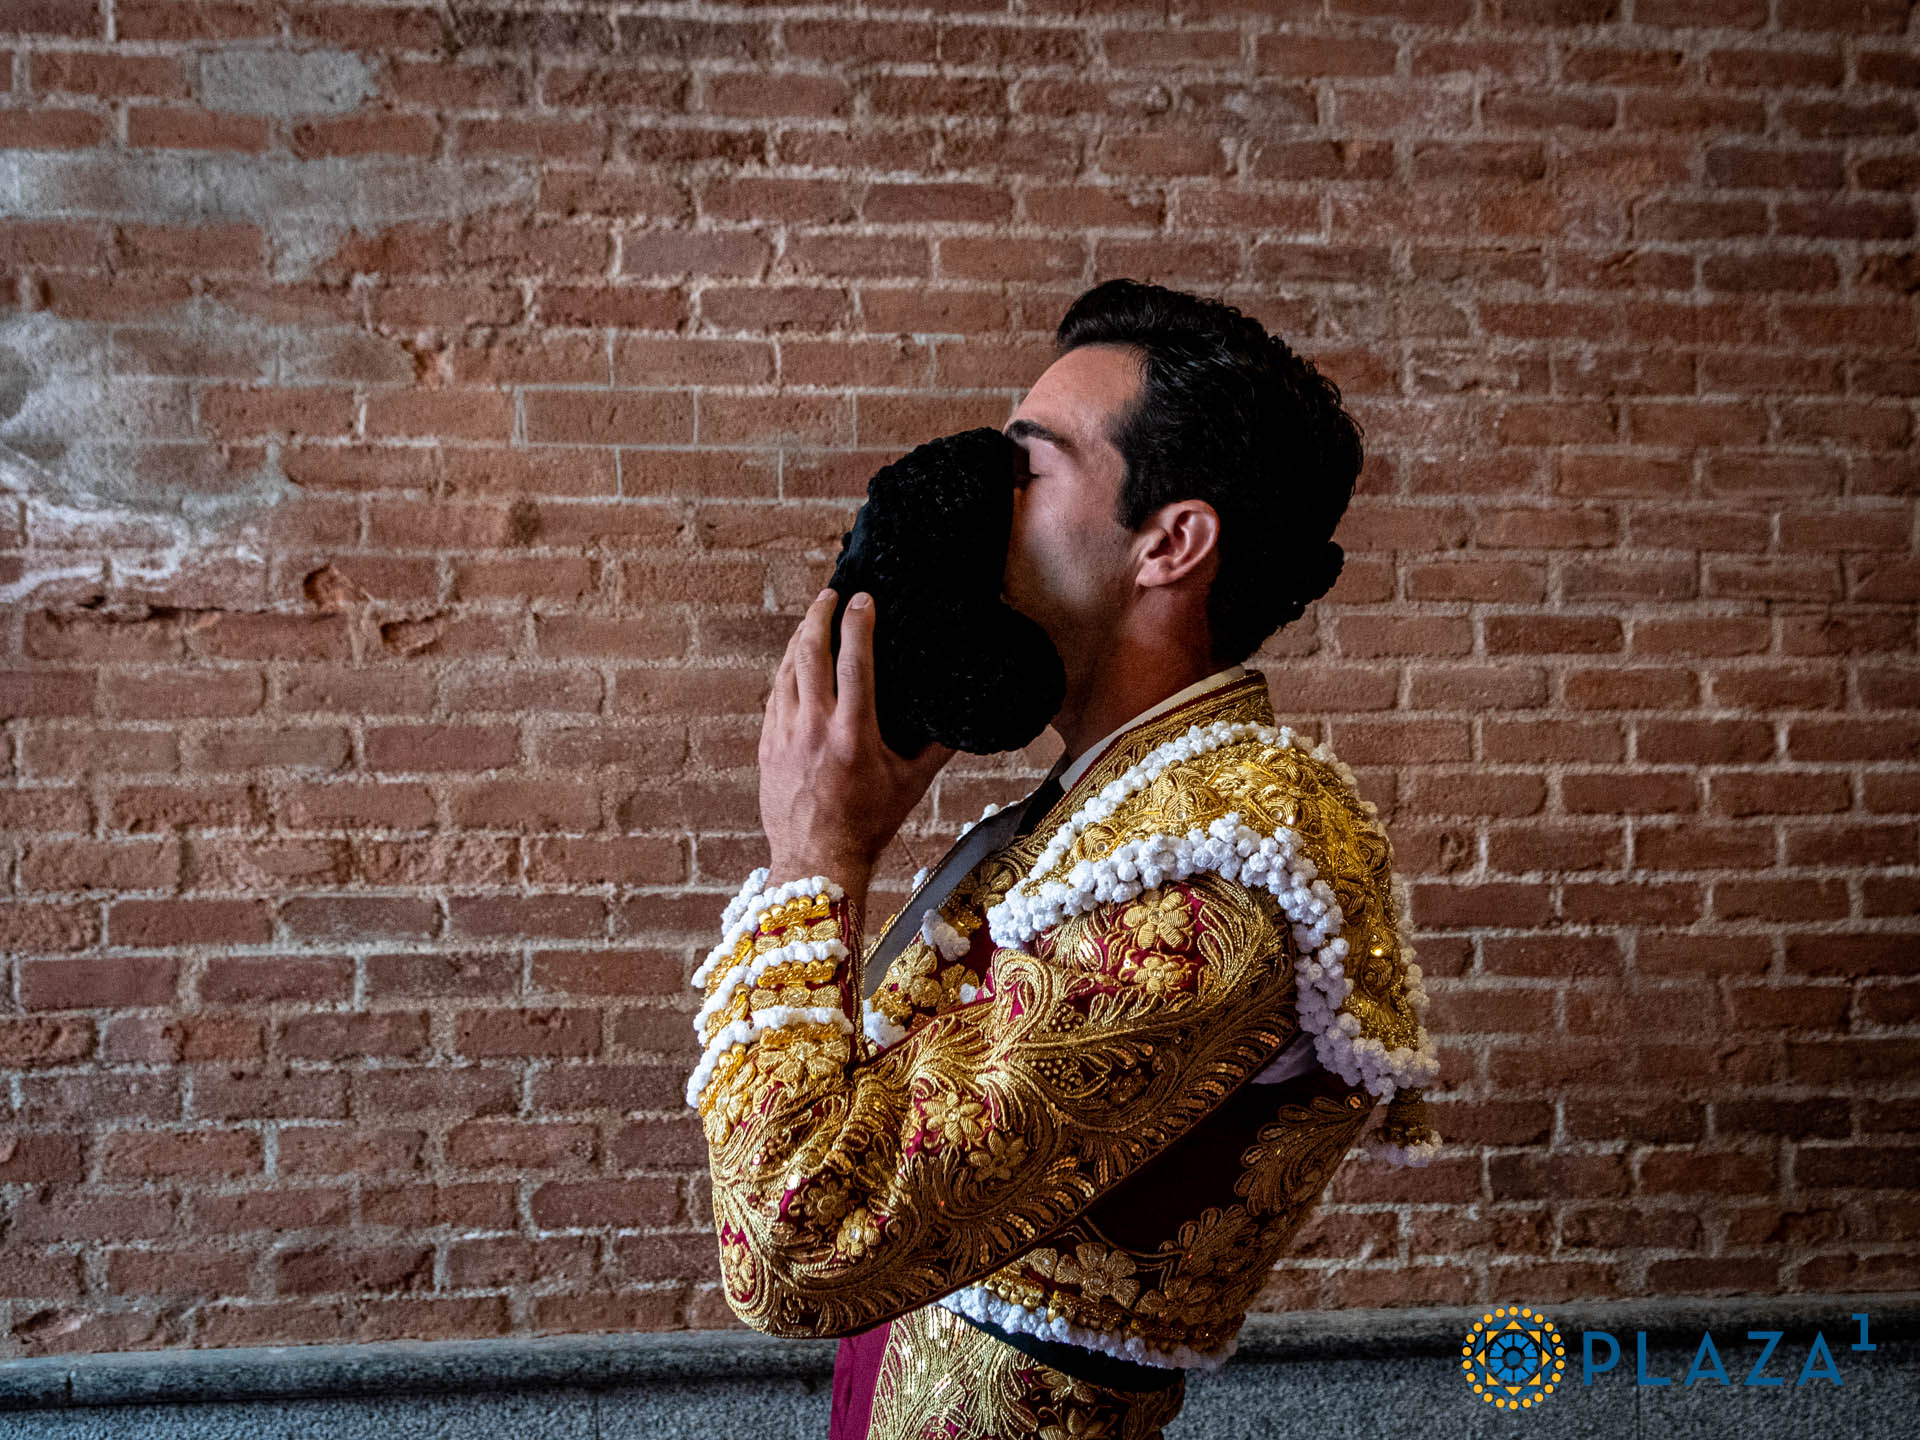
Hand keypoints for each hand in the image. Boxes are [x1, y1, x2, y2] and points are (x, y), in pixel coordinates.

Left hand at [758, 588, 953, 905]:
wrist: (815, 859)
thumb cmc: (868, 825)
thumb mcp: (911, 785)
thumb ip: (937, 749)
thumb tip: (962, 721)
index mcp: (854, 734)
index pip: (856, 662)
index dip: (859, 624)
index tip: (863, 598)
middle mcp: (815, 728)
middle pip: (810, 653)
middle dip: (819, 616)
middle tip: (830, 594)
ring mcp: (785, 735)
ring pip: (786, 670)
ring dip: (799, 638)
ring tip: (812, 618)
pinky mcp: (767, 745)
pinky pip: (775, 695)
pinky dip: (786, 671)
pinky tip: (793, 661)